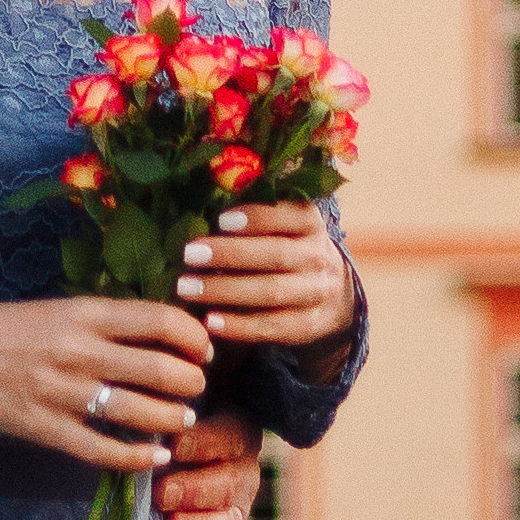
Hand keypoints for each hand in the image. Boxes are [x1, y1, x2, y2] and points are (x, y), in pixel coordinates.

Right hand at [0, 295, 207, 472]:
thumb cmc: (6, 328)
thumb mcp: (60, 308)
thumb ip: (107, 321)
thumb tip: (164, 334)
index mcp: (83, 314)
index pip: (160, 321)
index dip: (193, 337)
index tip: (201, 349)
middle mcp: (78, 352)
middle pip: (161, 370)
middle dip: (191, 382)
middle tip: (195, 387)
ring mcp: (63, 394)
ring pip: (141, 413)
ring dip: (173, 419)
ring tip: (181, 419)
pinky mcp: (48, 429)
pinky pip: (104, 451)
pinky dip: (137, 457)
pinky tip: (154, 457)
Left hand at [157, 410, 264, 519]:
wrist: (164, 449)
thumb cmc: (166, 418)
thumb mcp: (172, 403)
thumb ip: (168, 401)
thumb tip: (158, 391)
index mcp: (234, 433)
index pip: (229, 436)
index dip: (204, 442)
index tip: (175, 446)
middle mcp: (239, 472)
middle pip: (228, 483)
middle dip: (195, 489)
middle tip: (162, 493)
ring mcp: (233, 510)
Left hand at [176, 201, 356, 365]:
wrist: (333, 294)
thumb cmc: (289, 248)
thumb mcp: (284, 225)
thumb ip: (255, 212)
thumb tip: (204, 192)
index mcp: (310, 224)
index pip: (291, 215)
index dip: (257, 217)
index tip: (220, 220)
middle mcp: (318, 256)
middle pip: (275, 256)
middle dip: (229, 255)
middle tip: (188, 254)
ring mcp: (316, 293)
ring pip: (271, 292)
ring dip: (225, 291)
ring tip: (186, 288)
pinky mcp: (308, 325)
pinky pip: (272, 326)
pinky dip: (240, 326)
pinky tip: (210, 321)